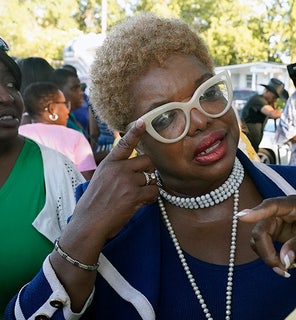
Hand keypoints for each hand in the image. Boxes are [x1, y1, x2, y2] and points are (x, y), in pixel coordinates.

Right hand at [70, 118, 158, 240]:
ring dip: (148, 188)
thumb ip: (115, 170)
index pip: (124, 144)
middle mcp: (118, 169)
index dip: (135, 132)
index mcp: (109, 163)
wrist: (89, 223)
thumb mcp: (100, 179)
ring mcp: (127, 181)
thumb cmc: (95, 204)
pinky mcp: (134, 195)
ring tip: (135, 197)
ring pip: (152, 178)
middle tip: (139, 184)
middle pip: (147, 161)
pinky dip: (151, 198)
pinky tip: (140, 203)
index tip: (143, 121)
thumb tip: (135, 167)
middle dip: (148, 172)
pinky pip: (154, 191)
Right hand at [236, 195, 295, 276]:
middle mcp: (281, 211)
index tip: (241, 217)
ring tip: (286, 269)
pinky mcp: (275, 233)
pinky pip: (263, 245)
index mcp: (293, 205)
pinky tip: (285, 265)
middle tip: (281, 268)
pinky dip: (270, 258)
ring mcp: (276, 222)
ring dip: (267, 257)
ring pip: (258, 239)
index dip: (256, 212)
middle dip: (266, 251)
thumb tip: (283, 260)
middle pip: (261, 228)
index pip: (271, 206)